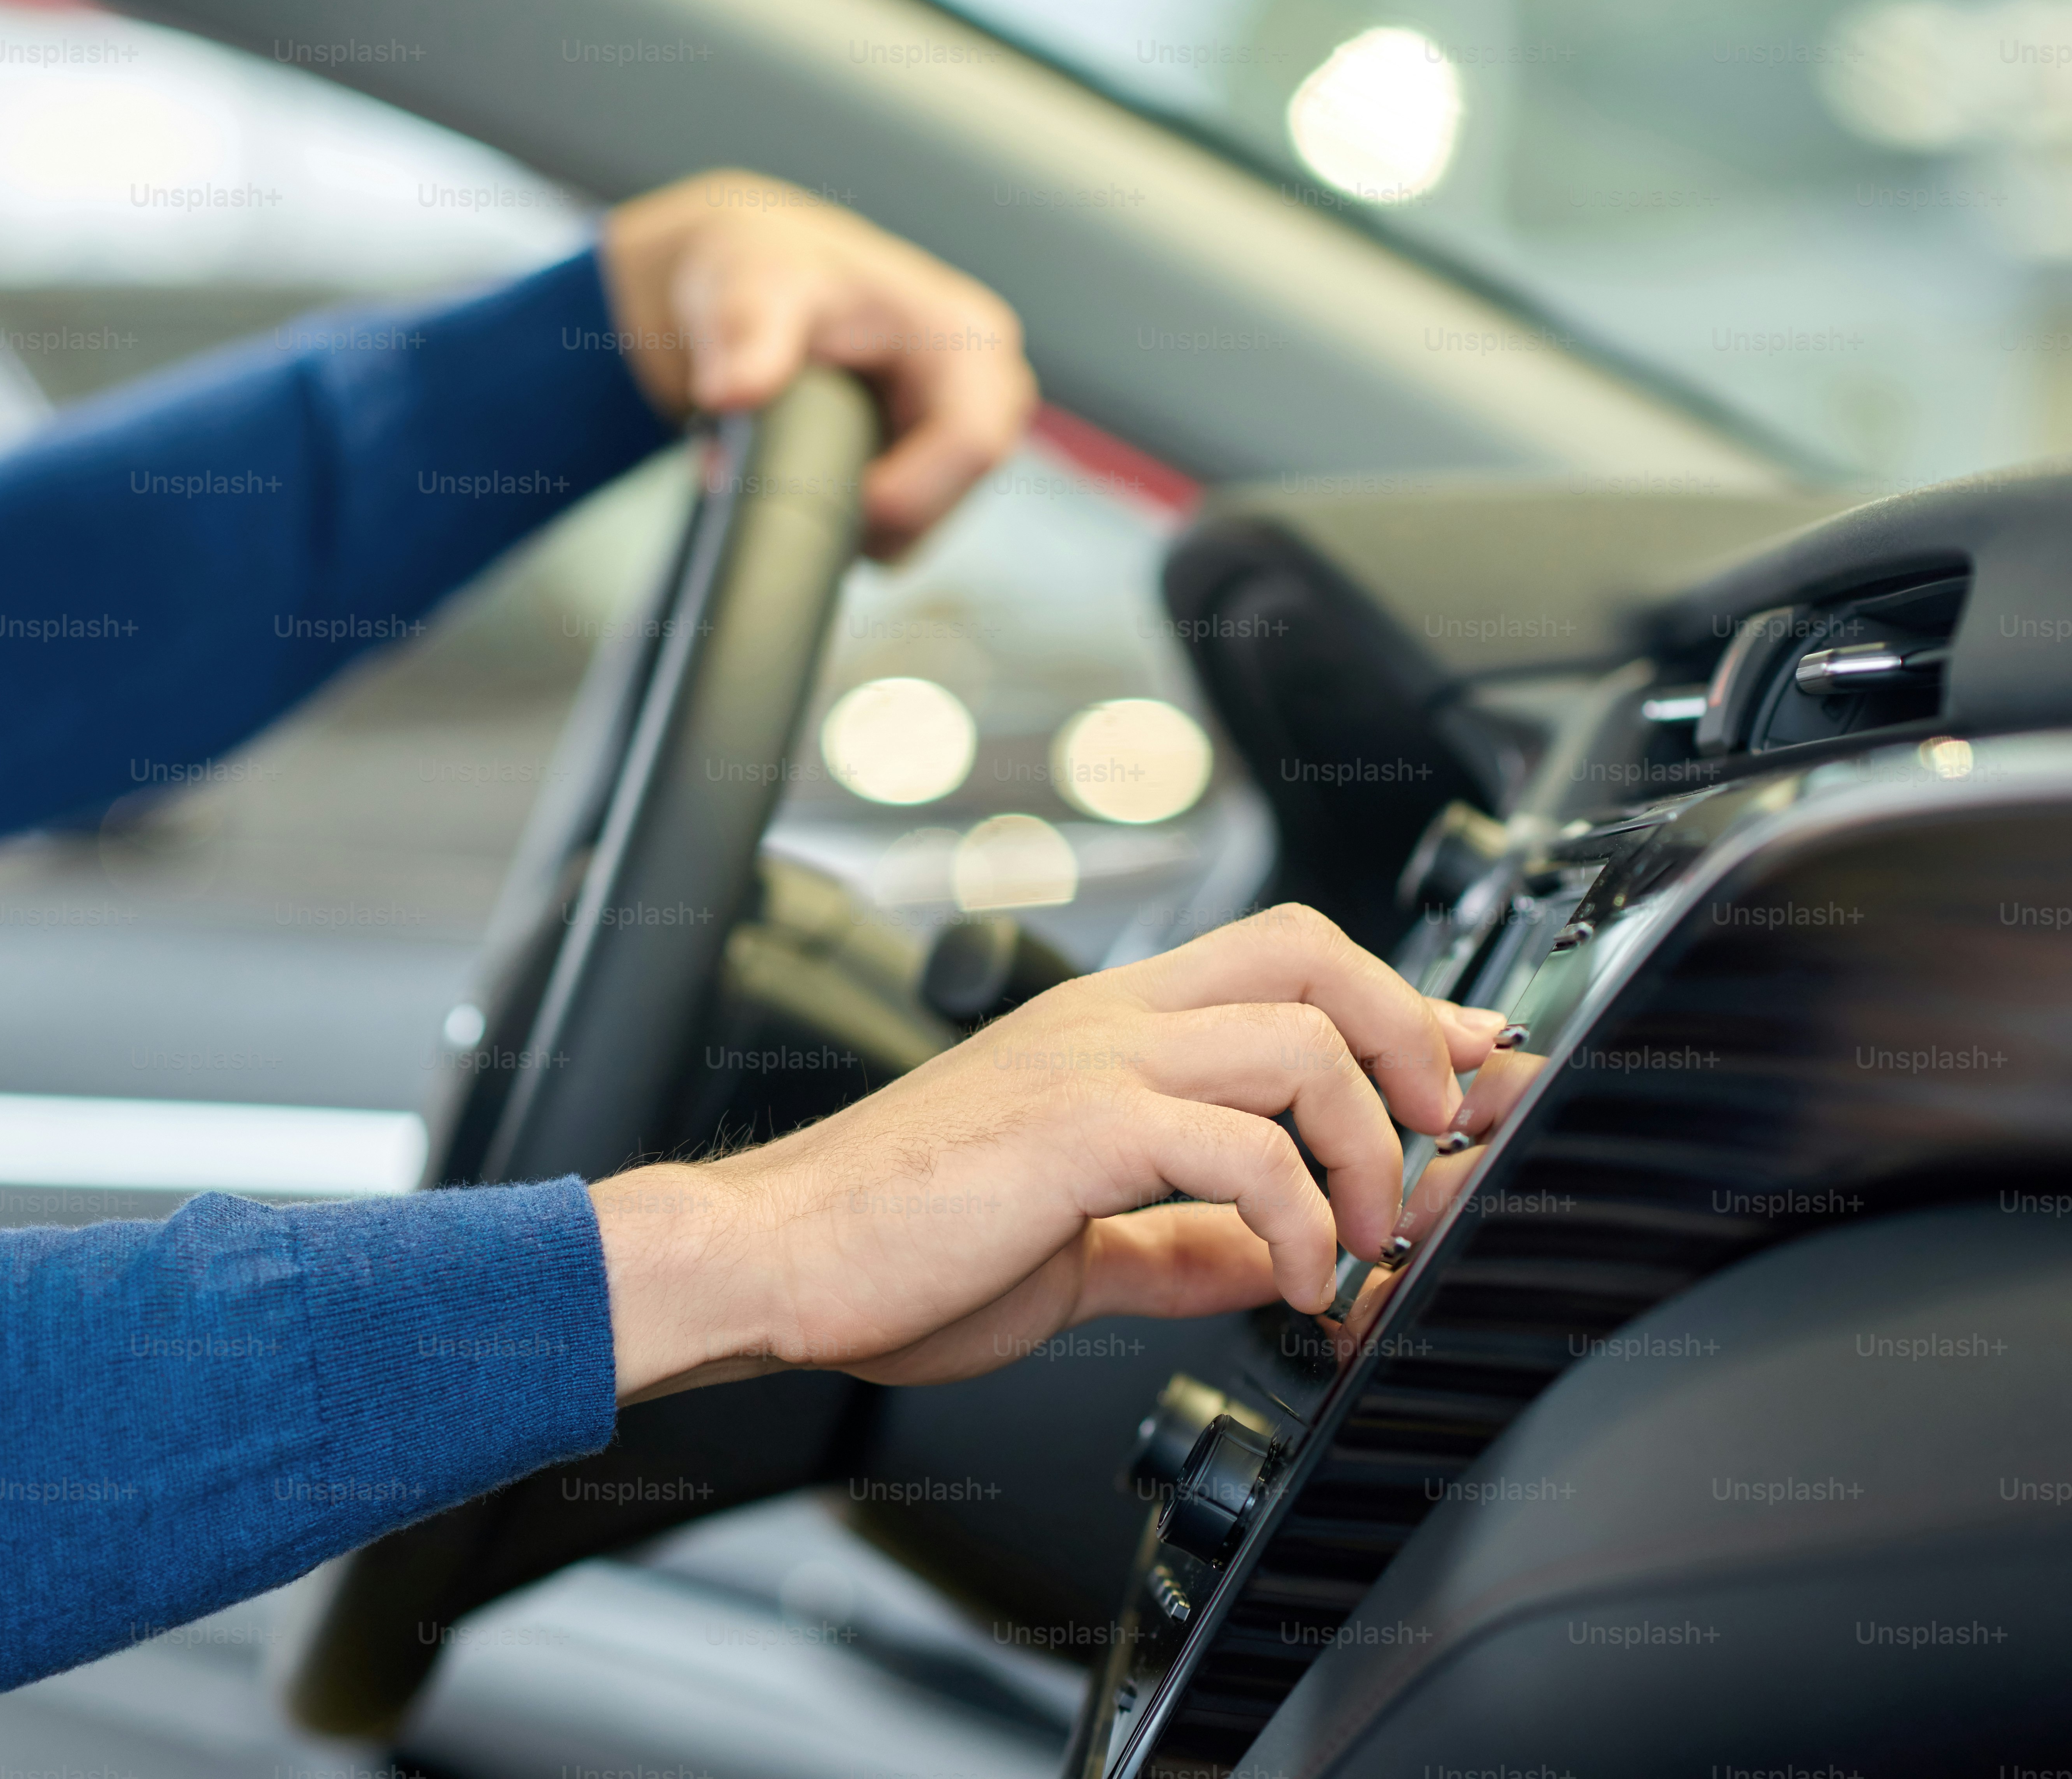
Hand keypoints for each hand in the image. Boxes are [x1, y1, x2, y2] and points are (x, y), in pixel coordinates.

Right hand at [590, 904, 1505, 1401]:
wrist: (772, 1259)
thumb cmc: (890, 1247)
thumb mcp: (1071, 1251)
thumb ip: (1174, 1244)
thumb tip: (1265, 1258)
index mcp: (1101, 1034)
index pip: (1281, 964)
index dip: (1395, 1010)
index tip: (1461, 1075)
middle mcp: (1106, 1022)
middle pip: (1312, 953)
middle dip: (1412, 1035)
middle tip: (1441, 1134)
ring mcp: (1092, 1063)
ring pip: (1300, 1035)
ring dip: (1370, 1143)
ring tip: (1367, 1239)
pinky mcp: (1077, 1128)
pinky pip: (1243, 1145)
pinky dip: (1300, 1218)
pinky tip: (1293, 1281)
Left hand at [598, 170, 1038, 559]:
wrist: (752, 284)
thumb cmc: (765, 272)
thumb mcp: (748, 288)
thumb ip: (746, 335)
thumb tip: (731, 393)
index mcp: (966, 335)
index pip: (974, 444)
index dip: (908, 494)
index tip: (835, 504)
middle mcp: (985, 384)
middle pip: (953, 500)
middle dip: (873, 518)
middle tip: (797, 495)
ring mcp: (963, 428)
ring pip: (926, 528)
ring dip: (856, 524)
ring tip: (794, 474)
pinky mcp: (934, 462)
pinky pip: (905, 530)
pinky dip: (854, 524)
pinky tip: (815, 480)